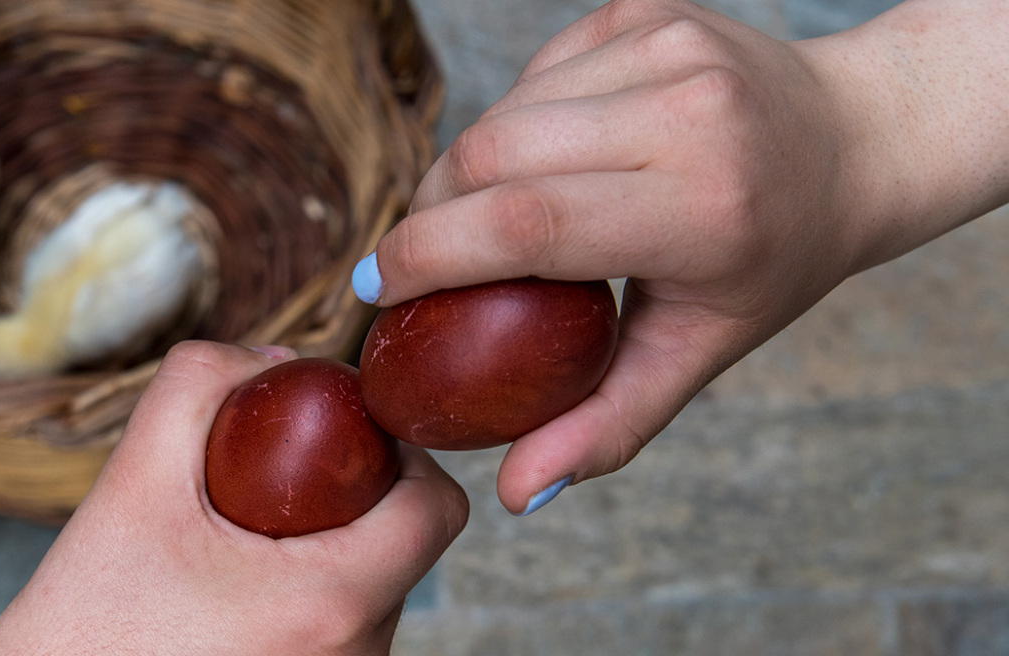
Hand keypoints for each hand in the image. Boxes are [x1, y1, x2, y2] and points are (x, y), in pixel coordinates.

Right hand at [0, 342, 468, 654]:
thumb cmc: (85, 629)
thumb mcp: (128, 488)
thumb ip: (198, 388)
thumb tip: (275, 357)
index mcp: (334, 602)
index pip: (437, 508)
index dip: (403, 455)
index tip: (344, 438)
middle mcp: (358, 655)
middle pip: (404, 546)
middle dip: (353, 499)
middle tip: (277, 482)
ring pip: (374, 591)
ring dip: (330, 550)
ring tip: (248, 542)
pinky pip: (344, 632)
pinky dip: (310, 597)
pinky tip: (241, 594)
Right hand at [352, 0, 1008, 512]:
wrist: (851, 139)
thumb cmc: (773, 259)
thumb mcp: (699, 350)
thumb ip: (608, 424)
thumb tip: (515, 494)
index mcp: (705, 208)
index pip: (528, 223)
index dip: (428, 254)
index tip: (379, 289)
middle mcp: (688, 112)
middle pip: (492, 154)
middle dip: (430, 213)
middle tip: (420, 261)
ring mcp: (666, 46)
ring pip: (502, 111)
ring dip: (466, 171)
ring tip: (485, 218)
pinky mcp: (643, 10)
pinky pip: (532, 77)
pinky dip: (514, 127)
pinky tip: (547, 161)